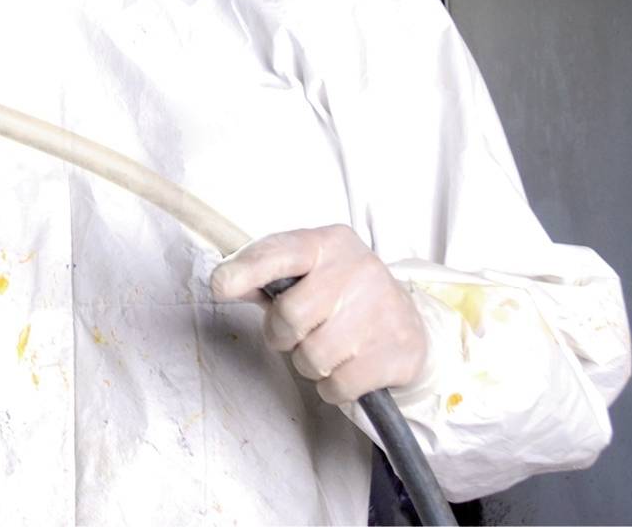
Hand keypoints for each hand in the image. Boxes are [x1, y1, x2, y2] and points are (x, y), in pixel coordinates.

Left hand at [210, 224, 427, 404]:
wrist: (409, 321)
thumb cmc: (341, 294)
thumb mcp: (308, 271)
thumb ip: (265, 275)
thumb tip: (224, 282)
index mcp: (328, 243)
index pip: (282, 252)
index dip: (247, 269)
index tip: (221, 285)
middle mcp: (358, 270)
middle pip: (290, 316)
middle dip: (281, 335)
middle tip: (294, 335)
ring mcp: (382, 310)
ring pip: (313, 358)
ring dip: (308, 364)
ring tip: (325, 349)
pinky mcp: (398, 352)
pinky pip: (339, 385)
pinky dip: (332, 387)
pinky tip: (346, 367)